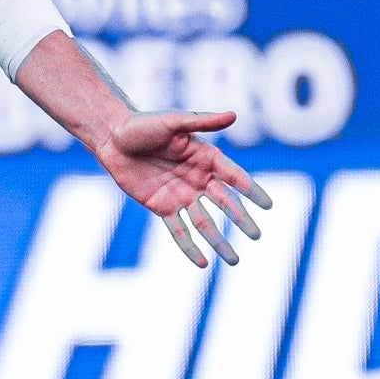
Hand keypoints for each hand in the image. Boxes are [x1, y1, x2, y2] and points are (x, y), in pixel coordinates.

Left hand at [87, 108, 273, 266]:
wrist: (112, 138)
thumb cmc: (143, 124)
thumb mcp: (173, 122)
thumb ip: (202, 121)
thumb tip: (233, 115)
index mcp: (205, 157)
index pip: (234, 177)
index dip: (251, 190)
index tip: (267, 205)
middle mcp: (198, 178)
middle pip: (224, 203)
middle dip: (240, 220)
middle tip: (256, 235)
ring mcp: (181, 195)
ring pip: (205, 223)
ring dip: (219, 241)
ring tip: (234, 261)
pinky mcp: (162, 207)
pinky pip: (179, 231)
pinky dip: (190, 247)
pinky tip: (203, 263)